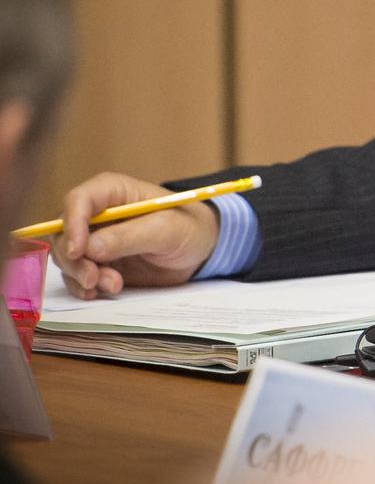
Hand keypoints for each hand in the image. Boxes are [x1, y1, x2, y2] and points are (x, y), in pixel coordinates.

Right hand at [52, 171, 219, 298]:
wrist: (201, 249)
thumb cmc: (188, 227)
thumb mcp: (165, 230)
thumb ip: (129, 236)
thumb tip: (90, 248)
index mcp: (113, 192)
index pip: (78, 201)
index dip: (72, 224)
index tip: (78, 251)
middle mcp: (98, 214)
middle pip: (63, 233)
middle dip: (74, 258)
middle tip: (94, 278)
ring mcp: (96, 240)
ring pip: (68, 258)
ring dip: (82, 276)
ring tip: (114, 285)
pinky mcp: (100, 263)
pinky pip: (78, 276)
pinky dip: (85, 287)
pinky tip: (103, 292)